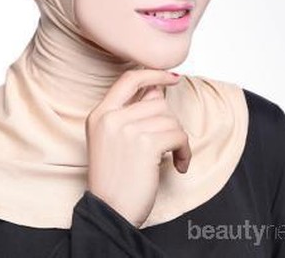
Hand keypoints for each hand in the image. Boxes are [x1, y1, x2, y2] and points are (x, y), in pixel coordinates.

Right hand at [85, 69, 190, 228]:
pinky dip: (185, 151)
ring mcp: (126, 129)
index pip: (128, 80)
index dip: (152, 73)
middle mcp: (110, 117)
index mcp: (100, 114)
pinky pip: (178, 135)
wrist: (109, 211)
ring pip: (170, 118)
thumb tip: (157, 91)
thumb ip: (130, 113)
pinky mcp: (145, 144)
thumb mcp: (111, 140)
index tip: (172, 77)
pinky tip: (179, 165)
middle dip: (169, 122)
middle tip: (168, 144)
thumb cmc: (114, 179)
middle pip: (157, 102)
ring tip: (173, 157)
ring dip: (179, 139)